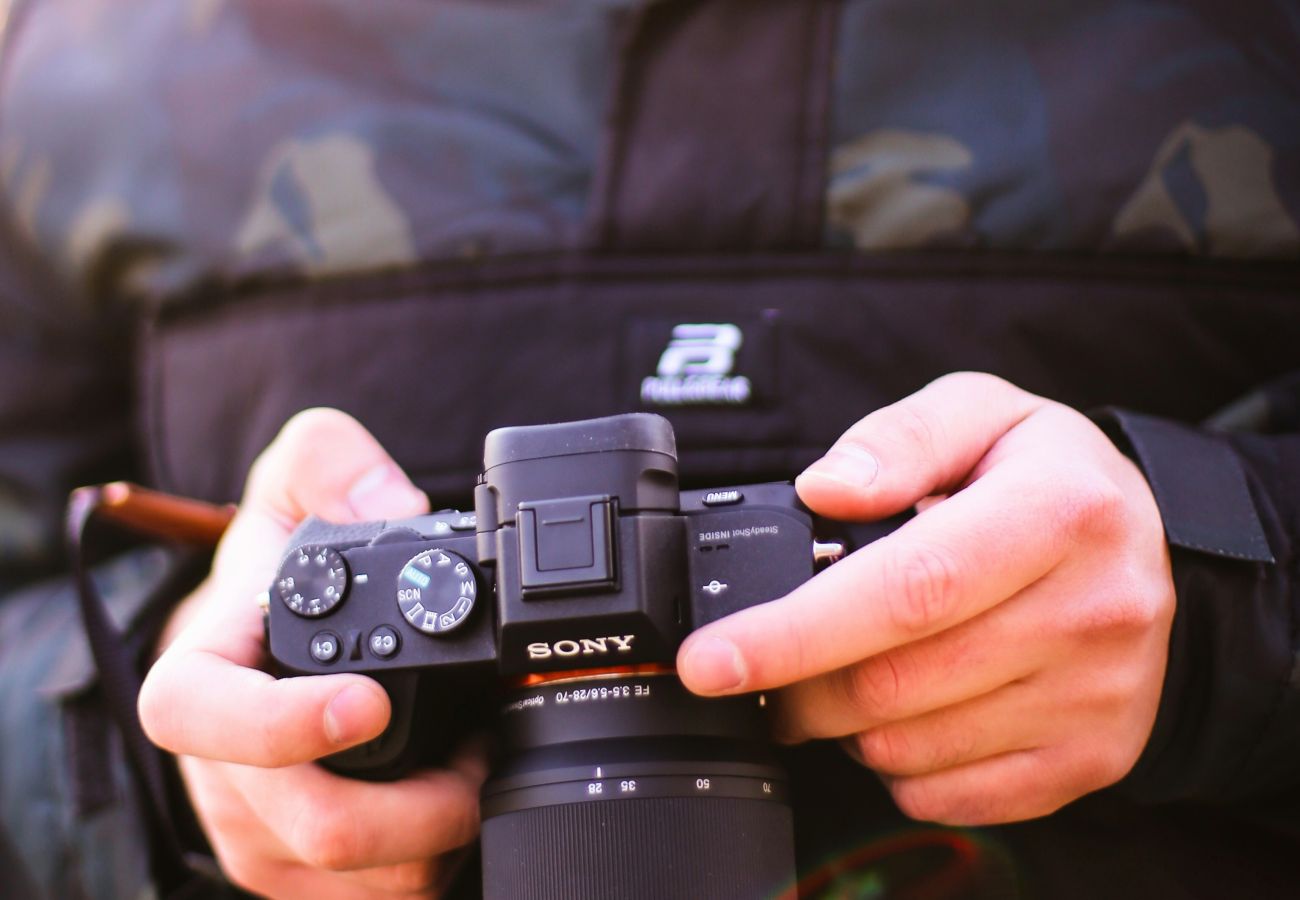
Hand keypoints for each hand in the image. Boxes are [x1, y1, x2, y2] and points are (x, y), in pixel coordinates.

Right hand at [139, 409, 485, 898]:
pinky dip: (435, 862)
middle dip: (423, 803)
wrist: (257, 642)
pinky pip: (378, 899)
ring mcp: (261, 837)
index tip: (369, 703)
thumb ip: (330, 463)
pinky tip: (460, 804)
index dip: (280, 724)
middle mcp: (222, 774)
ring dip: (441, 835)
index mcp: (201, 679)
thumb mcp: (291, 484)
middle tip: (485, 749)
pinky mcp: (302, 878)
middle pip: (314, 825)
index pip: (200, 717)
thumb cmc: (272, 572)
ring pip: (360, 880)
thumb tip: (392, 508)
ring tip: (479, 765)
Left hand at [677, 373, 1174, 824]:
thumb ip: (897, 439)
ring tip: (853, 665)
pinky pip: (948, 793)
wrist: (1155, 551)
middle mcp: (1090, 613)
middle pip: (894, 683)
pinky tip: (906, 707)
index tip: (710, 660)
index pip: (906, 590)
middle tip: (761, 664)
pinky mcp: (1090, 759)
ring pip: (909, 748)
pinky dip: (895, 762)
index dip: (793, 633)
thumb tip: (822, 489)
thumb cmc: (1050, 477)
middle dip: (796, 686)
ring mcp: (1094, 699)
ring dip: (844, 721)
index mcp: (1058, 513)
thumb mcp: (982, 411)